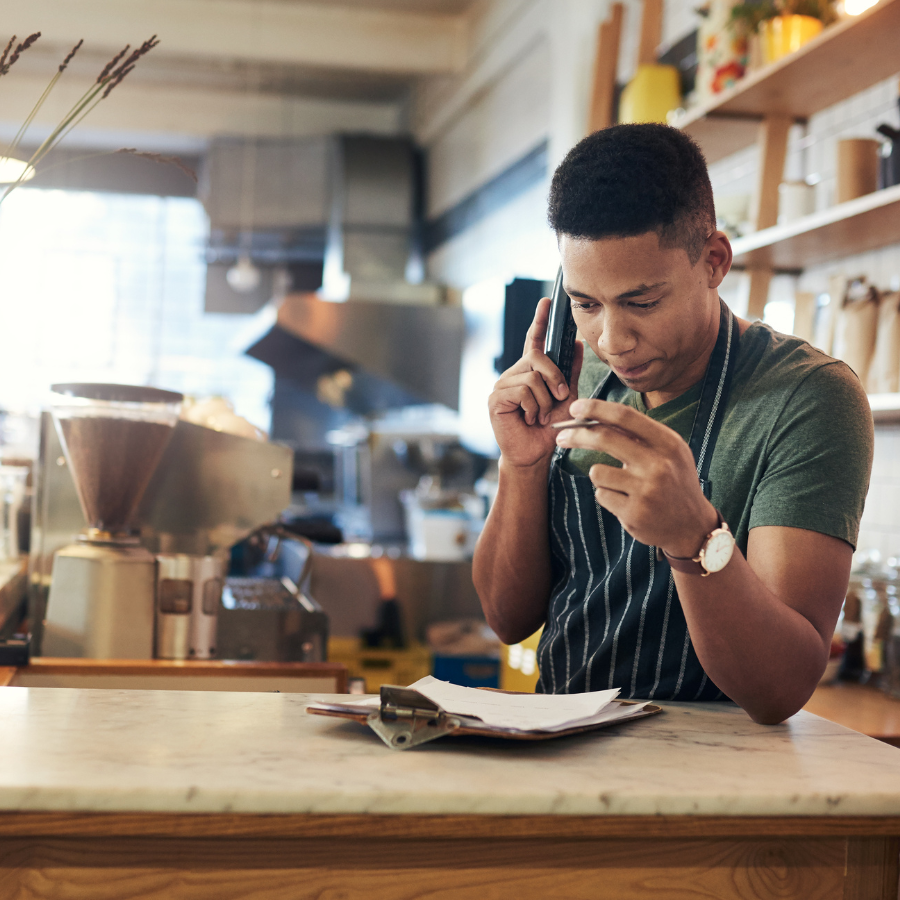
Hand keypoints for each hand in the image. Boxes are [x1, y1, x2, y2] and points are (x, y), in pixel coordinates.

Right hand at [488, 296, 584, 469]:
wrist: (535, 454)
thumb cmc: (549, 428)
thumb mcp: (567, 397)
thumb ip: (570, 372)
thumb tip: (577, 343)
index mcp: (530, 371)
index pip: (535, 341)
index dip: (540, 321)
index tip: (546, 301)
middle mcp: (514, 374)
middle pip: (537, 357)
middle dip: (555, 376)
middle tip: (560, 396)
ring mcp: (502, 385)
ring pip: (532, 377)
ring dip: (545, 400)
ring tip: (542, 415)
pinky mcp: (495, 398)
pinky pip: (522, 391)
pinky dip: (533, 407)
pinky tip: (530, 418)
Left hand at [555, 398, 718, 556]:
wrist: (692, 526)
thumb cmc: (673, 481)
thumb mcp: (668, 452)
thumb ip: (638, 435)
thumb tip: (592, 417)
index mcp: (668, 443)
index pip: (625, 416)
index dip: (595, 408)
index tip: (574, 408)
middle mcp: (658, 464)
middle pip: (604, 438)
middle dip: (577, 435)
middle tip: (560, 436)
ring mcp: (646, 490)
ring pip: (597, 472)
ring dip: (600, 476)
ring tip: (621, 486)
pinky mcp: (634, 513)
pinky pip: (601, 495)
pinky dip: (608, 496)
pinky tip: (627, 502)